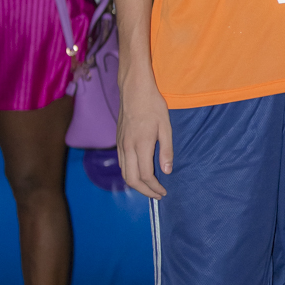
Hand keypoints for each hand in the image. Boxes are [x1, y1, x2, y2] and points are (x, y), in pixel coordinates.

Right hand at [116, 70, 172, 198]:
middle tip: (157, 195)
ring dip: (136, 184)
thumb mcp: (166, 127)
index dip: (154, 188)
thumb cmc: (153, 105)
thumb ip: (166, 150)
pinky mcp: (118, 140)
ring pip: (124, 173)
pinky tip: (139, 174)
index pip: (145, 175)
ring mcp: (120, 144)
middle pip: (131, 179)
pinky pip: (121, 163)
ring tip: (149, 188)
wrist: (134, 89)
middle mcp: (127, 147)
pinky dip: (129, 174)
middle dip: (144, 191)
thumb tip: (166, 171)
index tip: (164, 192)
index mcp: (141, 145)